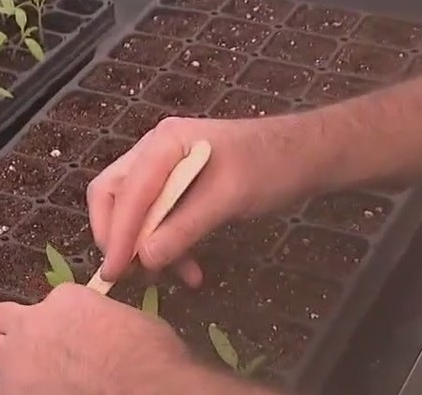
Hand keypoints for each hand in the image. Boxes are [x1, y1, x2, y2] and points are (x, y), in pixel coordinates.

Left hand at [0, 283, 198, 394]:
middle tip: (24, 346)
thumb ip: (100, 318)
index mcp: (64, 301)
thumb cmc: (150, 357)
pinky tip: (5, 394)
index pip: (48, 300)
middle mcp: (32, 326)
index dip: (56, 318)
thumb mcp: (129, 320)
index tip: (67, 331)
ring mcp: (16, 364)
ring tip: (9, 372)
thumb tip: (100, 330)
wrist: (146, 390)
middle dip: (9, 329)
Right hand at [88, 115, 322, 285]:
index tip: (114, 273)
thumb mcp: (228, 199)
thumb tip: (145, 260)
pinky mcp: (180, 185)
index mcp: (162, 143)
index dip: (116, 234)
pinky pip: (159, 217)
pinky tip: (191, 270)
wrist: (308, 156)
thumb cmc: (270, 168)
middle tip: (129, 274)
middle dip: (119, 237)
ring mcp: (165, 166)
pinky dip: (168, 243)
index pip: (123, 192)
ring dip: (147, 245)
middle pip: (114, 195)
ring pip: (135, 210)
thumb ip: (183, 227)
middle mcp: (154, 151)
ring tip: (167, 277)